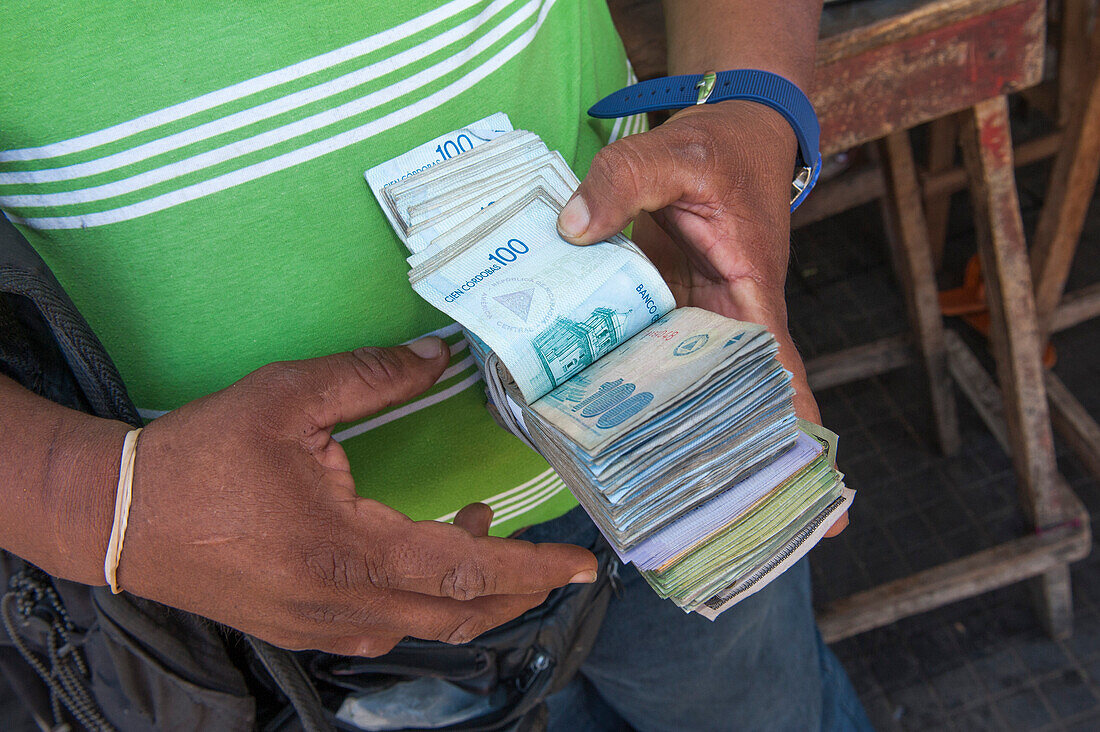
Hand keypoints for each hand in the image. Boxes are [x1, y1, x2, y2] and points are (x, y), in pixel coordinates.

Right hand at [113, 338, 596, 655]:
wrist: (120, 519)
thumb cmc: (201, 457)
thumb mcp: (287, 398)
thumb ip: (371, 376)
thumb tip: (437, 356)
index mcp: (349, 553)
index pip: (466, 571)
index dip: (532, 568)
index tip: (583, 566)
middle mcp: (345, 608)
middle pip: (462, 613)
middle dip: (520, 588)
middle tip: (557, 560)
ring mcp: (325, 629)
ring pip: (429, 627)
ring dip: (473, 591)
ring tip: (486, 533)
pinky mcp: (306, 632)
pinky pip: (390, 628)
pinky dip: (428, 599)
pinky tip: (424, 553)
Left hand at [558, 100, 846, 535]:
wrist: (729, 134)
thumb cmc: (720, 149)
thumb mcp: (676, 152)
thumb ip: (625, 181)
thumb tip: (570, 229)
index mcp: (751, 291)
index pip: (778, 373)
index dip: (796, 434)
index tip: (820, 497)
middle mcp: (727, 318)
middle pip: (728, 400)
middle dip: (718, 459)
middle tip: (693, 524)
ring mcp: (694, 318)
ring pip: (681, 386)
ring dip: (660, 430)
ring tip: (629, 494)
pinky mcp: (666, 310)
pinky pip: (648, 354)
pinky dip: (626, 382)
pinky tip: (587, 410)